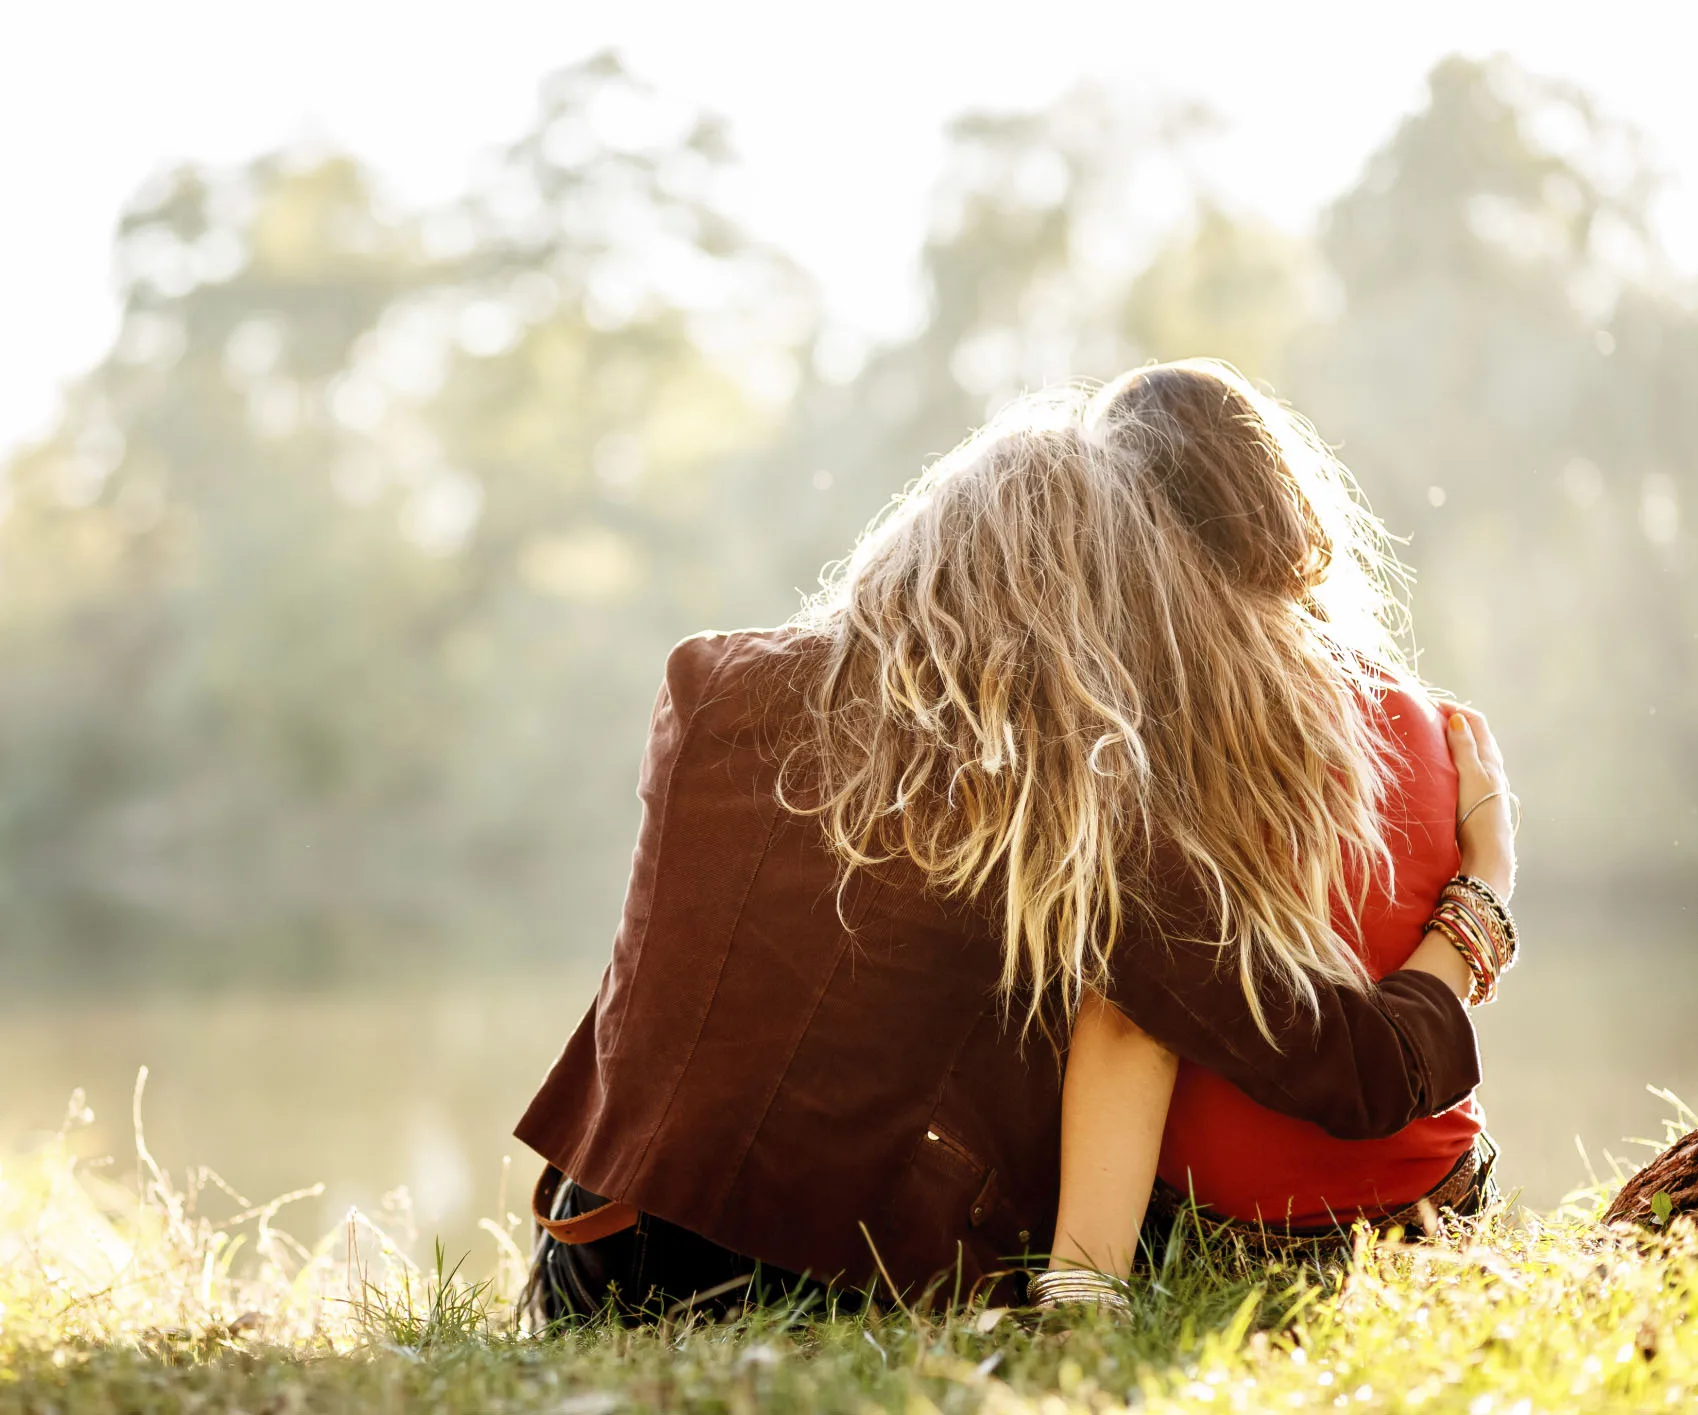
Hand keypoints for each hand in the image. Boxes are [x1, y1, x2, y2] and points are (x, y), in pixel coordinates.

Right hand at [1444, 706, 1514, 900]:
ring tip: (1428, 740)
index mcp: (1489, 758)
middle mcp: (1490, 769)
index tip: (1428, 705)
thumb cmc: (1478, 813)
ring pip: (1469, 753)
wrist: (1486, 854)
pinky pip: (1463, 770)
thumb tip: (1457, 718)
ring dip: (1451, 741)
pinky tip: (1437, 771)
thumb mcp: (1470, 775)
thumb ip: (1464, 747)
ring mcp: (1484, 785)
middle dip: (1451, 722)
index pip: (1475, 721)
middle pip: (1473, 735)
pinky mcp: (1475, 800)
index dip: (1454, 708)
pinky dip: (1450, 760)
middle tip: (1425, 718)